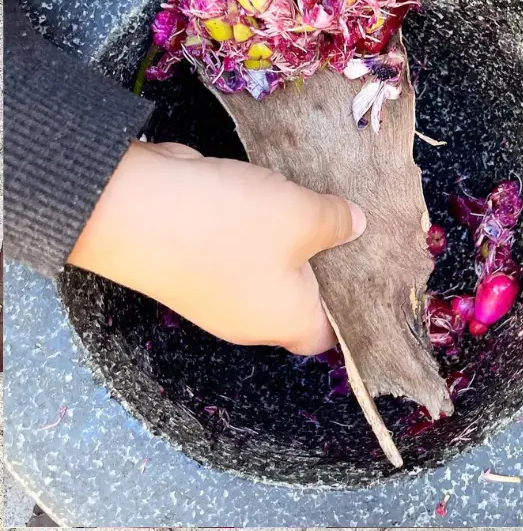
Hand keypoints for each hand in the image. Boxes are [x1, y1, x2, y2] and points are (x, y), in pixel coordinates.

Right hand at [69, 141, 365, 354]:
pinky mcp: (198, 261)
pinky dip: (262, 230)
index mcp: (285, 321)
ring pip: (271, 271)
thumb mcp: (302, 216)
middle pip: (301, 301)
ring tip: (324, 205)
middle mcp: (251, 317)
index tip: (375, 277)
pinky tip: (280, 197)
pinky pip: (242, 251)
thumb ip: (338, 223)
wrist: (136, 209)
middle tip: (357, 229)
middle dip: (328, 266)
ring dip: (292, 242)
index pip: (330, 336)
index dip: (354, 313)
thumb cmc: (234, 225)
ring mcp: (220, 291)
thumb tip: (357, 227)